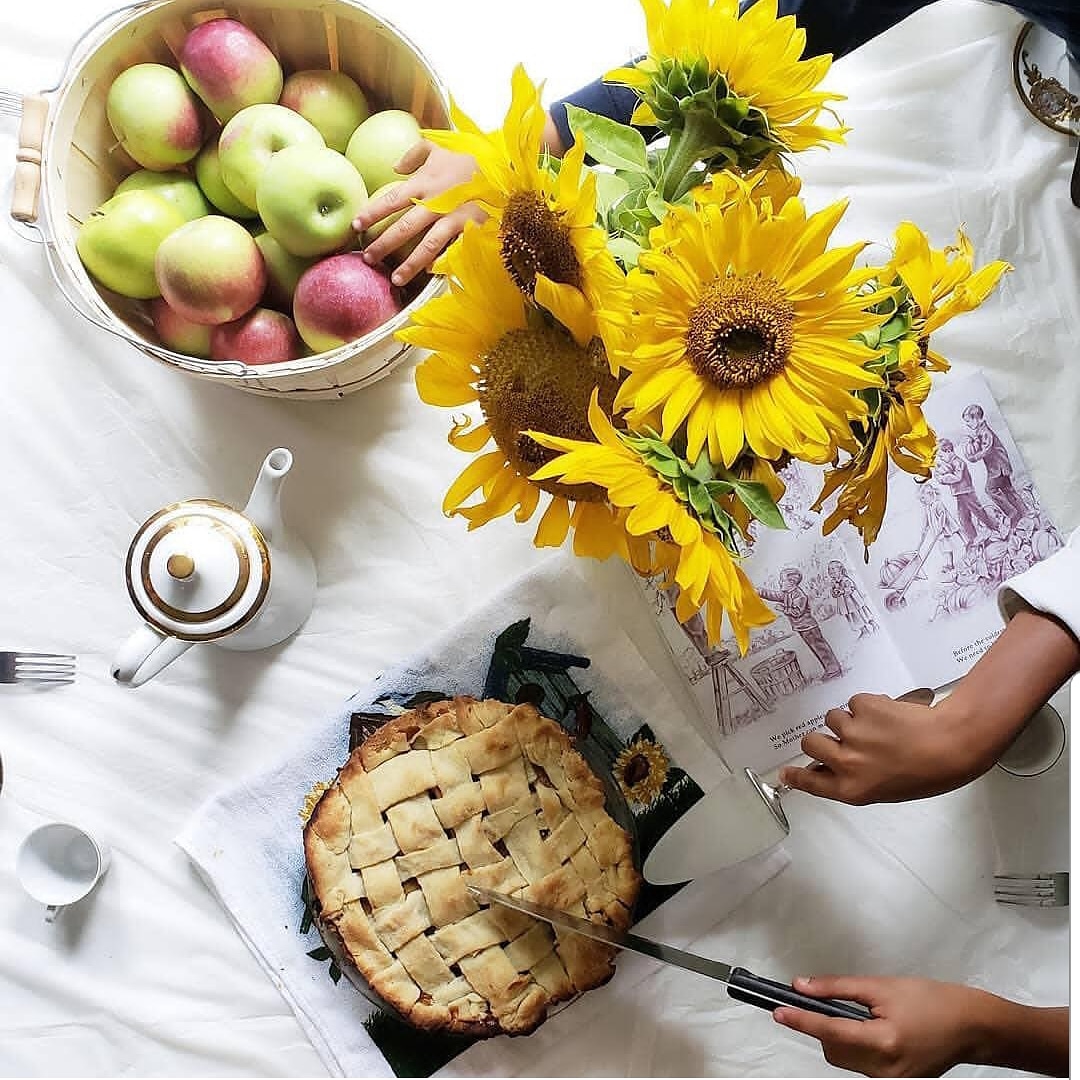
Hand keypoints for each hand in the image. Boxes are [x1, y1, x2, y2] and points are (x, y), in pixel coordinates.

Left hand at [353, 142, 486, 286]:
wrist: (504, 173)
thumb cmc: (469, 163)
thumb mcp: (441, 149)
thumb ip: (416, 153)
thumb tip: (395, 167)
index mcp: (425, 183)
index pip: (392, 200)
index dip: (372, 213)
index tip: (356, 225)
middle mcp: (435, 202)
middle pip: (404, 227)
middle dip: (384, 244)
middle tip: (368, 258)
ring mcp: (453, 219)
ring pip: (427, 246)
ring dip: (409, 264)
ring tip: (395, 278)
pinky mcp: (470, 231)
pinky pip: (451, 251)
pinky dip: (440, 264)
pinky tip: (428, 276)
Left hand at [773, 975, 992, 1076]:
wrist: (972, 1027)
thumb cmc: (932, 1001)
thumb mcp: (882, 986)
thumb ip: (838, 988)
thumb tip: (802, 986)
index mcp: (883, 1043)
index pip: (830, 1033)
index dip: (801, 1021)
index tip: (777, 1012)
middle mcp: (885, 1070)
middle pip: (833, 1051)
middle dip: (821, 1026)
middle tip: (818, 1001)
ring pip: (844, 1060)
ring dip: (836, 1037)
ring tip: (857, 1014)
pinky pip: (861, 1066)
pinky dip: (853, 1046)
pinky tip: (866, 1028)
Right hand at [779, 606, 1079, 805]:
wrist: (951, 744)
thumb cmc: (926, 773)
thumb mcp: (885, 788)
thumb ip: (854, 779)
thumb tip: (830, 767)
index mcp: (853, 788)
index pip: (812, 782)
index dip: (797, 776)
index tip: (784, 773)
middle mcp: (847, 761)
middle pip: (811, 743)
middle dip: (822, 739)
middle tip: (842, 739)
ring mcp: (853, 731)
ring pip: (834, 718)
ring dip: (850, 721)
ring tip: (879, 727)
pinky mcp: (863, 706)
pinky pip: (854, 703)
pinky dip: (868, 707)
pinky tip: (890, 716)